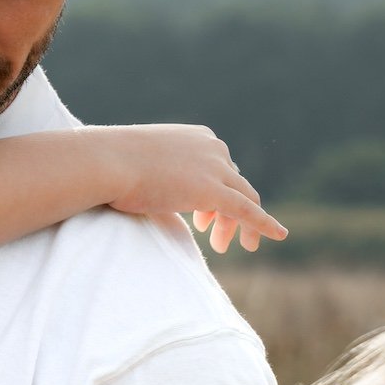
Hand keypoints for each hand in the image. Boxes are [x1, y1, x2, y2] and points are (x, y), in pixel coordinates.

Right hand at [102, 124, 285, 251]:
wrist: (106, 161)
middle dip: (228, 213)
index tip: (202, 220)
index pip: (220, 168)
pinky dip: (264, 224)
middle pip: (235, 183)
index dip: (217, 196)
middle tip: (216, 238)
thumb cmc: (109, 161)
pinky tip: (277, 236)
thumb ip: (156, 174)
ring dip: (239, 225)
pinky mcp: (214, 191)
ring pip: (243, 199)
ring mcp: (216, 168)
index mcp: (198, 137)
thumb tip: (149, 190)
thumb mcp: (139, 161)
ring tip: (222, 247)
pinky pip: (248, 211)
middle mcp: (213, 148)